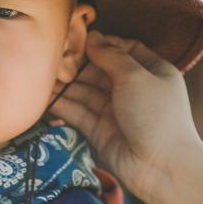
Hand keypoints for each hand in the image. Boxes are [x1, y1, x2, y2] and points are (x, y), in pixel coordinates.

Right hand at [53, 31, 202, 203]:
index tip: (80, 38)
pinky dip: (63, 105)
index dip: (103, 44)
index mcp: (152, 71)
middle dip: (78, 64)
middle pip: (100, 70)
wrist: (161, 167)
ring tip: (41, 75)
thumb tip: (92, 36)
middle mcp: (133, 89)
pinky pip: (79, 113)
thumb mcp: (136, 76)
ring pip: (86, 92)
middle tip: (53, 57)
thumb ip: (111, 56)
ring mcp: (115, 111)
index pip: (125, 50)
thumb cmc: (156, 116)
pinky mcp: (99, 131)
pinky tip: (45, 96)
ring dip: (66, 84)